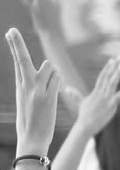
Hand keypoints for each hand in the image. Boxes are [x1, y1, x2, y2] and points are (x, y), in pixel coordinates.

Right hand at [8, 28, 59, 155]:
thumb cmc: (30, 121)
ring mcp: (37, 91)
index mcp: (20, 86)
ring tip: (50, 87)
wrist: (32, 138)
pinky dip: (58, 80)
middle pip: (22, 59)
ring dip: (53, 71)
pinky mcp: (48, 98)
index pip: (17, 62)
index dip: (14, 46)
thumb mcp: (24, 100)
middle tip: (11, 30)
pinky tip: (56, 90)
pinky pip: (57, 79)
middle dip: (17, 44)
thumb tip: (31, 72)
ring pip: (48, 67)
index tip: (10, 32)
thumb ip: (27, 85)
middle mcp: (26, 86)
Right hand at [70, 56, 119, 135]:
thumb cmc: (84, 114)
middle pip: (108, 77)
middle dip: (114, 67)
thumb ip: (75, 94)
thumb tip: (66, 88)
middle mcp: (101, 93)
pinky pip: (117, 98)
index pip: (102, 76)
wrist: (86, 125)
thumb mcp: (80, 102)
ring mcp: (106, 99)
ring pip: (112, 84)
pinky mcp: (110, 106)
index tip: (112, 60)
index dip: (108, 68)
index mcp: (96, 91)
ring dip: (118, 74)